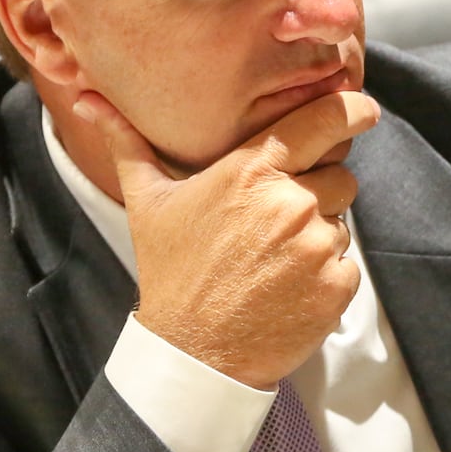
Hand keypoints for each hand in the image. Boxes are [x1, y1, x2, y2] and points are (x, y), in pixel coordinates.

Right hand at [74, 90, 380, 388]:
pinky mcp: (336, 286)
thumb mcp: (148, 201)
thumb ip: (128, 142)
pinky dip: (325, 276)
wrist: (192, 353)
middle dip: (320, 191)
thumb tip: (87, 98)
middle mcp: (291, 202)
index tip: (363, 108)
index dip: (351, 110)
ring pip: (342, 222)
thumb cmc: (171, 272)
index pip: (325, 120)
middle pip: (341, 175)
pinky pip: (348, 265)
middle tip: (277, 221)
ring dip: (319, 236)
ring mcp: (317, 246)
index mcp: (252, 171)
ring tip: (273, 260)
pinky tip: (286, 288)